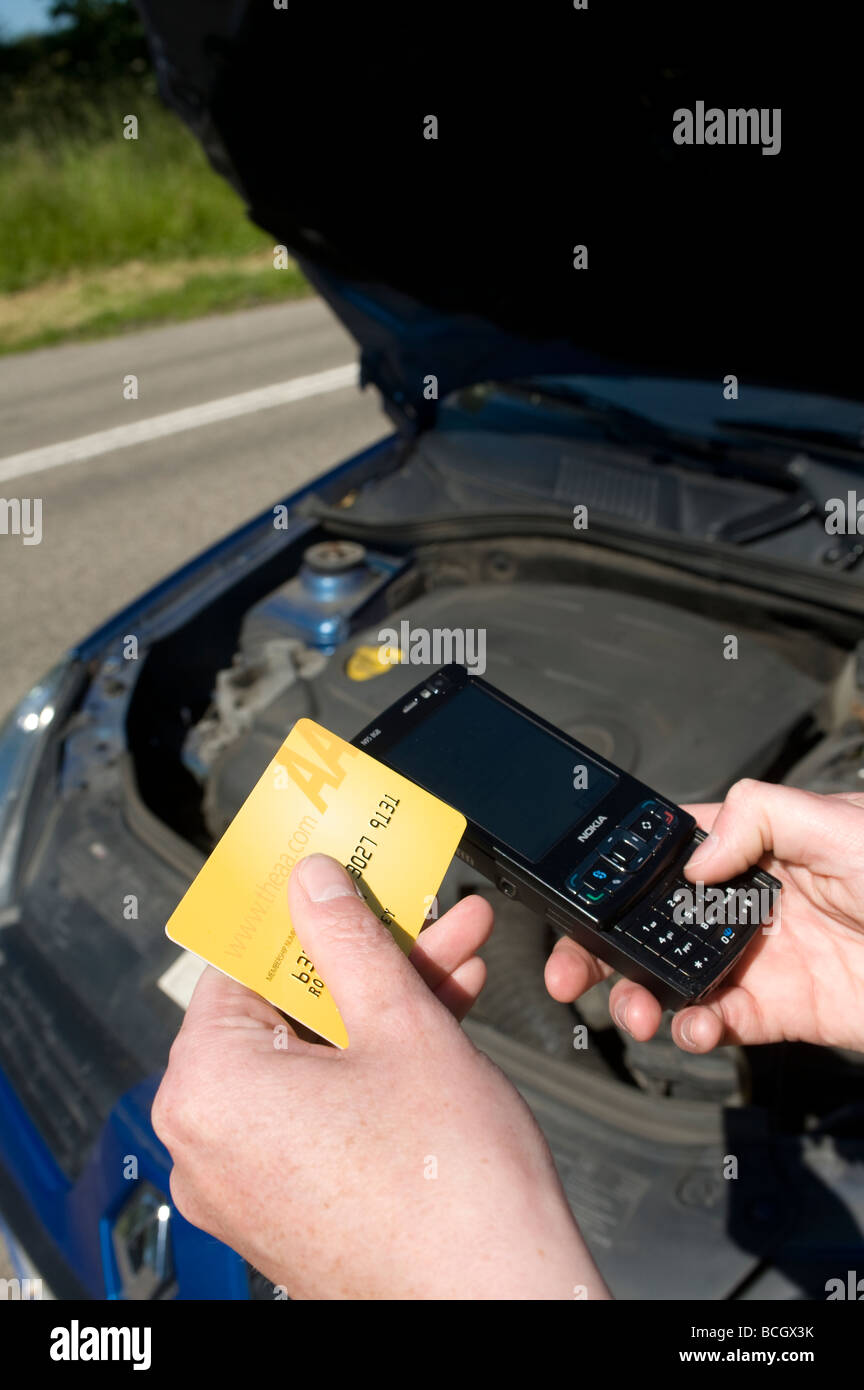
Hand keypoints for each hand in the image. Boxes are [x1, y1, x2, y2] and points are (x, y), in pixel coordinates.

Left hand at [153, 854, 606, 1299]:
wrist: (500, 1301)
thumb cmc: (450, 1191)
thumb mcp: (401, 1024)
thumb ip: (348, 940)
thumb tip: (314, 885)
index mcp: (211, 1088)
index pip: (238, 963)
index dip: (298, 913)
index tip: (332, 879)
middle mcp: (209, 1141)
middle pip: (283, 1009)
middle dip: (363, 958)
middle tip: (416, 914)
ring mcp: (247, 1180)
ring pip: (312, 1056)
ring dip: (383, 1004)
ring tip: (455, 959)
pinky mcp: (288, 1204)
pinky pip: (320, 1105)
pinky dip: (372, 1064)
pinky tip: (440, 1019)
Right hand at [545, 780, 863, 1054]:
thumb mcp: (840, 824)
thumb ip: (759, 819)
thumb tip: (696, 856)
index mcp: (757, 844)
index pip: (670, 851)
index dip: (619, 873)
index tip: (581, 897)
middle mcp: (750, 900)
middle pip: (654, 919)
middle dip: (604, 945)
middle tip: (571, 969)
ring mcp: (762, 957)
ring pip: (674, 976)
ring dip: (639, 994)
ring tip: (634, 1010)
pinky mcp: (783, 1009)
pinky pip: (720, 1022)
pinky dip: (694, 1031)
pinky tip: (693, 1029)